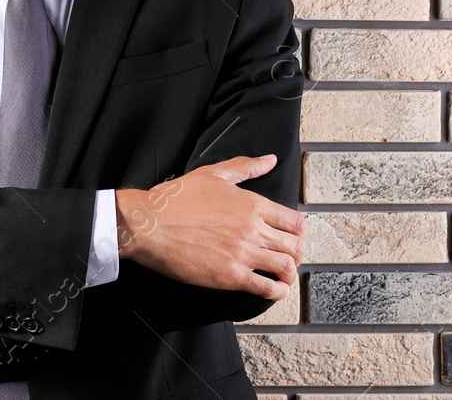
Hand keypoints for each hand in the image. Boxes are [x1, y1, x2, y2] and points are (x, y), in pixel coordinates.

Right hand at [114, 154, 304, 301]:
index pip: (295, 221)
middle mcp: (253, 228)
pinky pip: (266, 288)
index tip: (295, 238)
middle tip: (290, 258)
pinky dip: (276, 292)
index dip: (300, 232)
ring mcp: (243, 253)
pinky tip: (273, 290)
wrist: (150, 224)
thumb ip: (245, 167)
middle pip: (295, 245)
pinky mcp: (230, 276)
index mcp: (252, 203)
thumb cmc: (177, 198)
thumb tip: (270, 160)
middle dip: (297, 253)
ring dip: (290, 274)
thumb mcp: (213, 174)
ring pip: (286, 267)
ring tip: (283, 276)